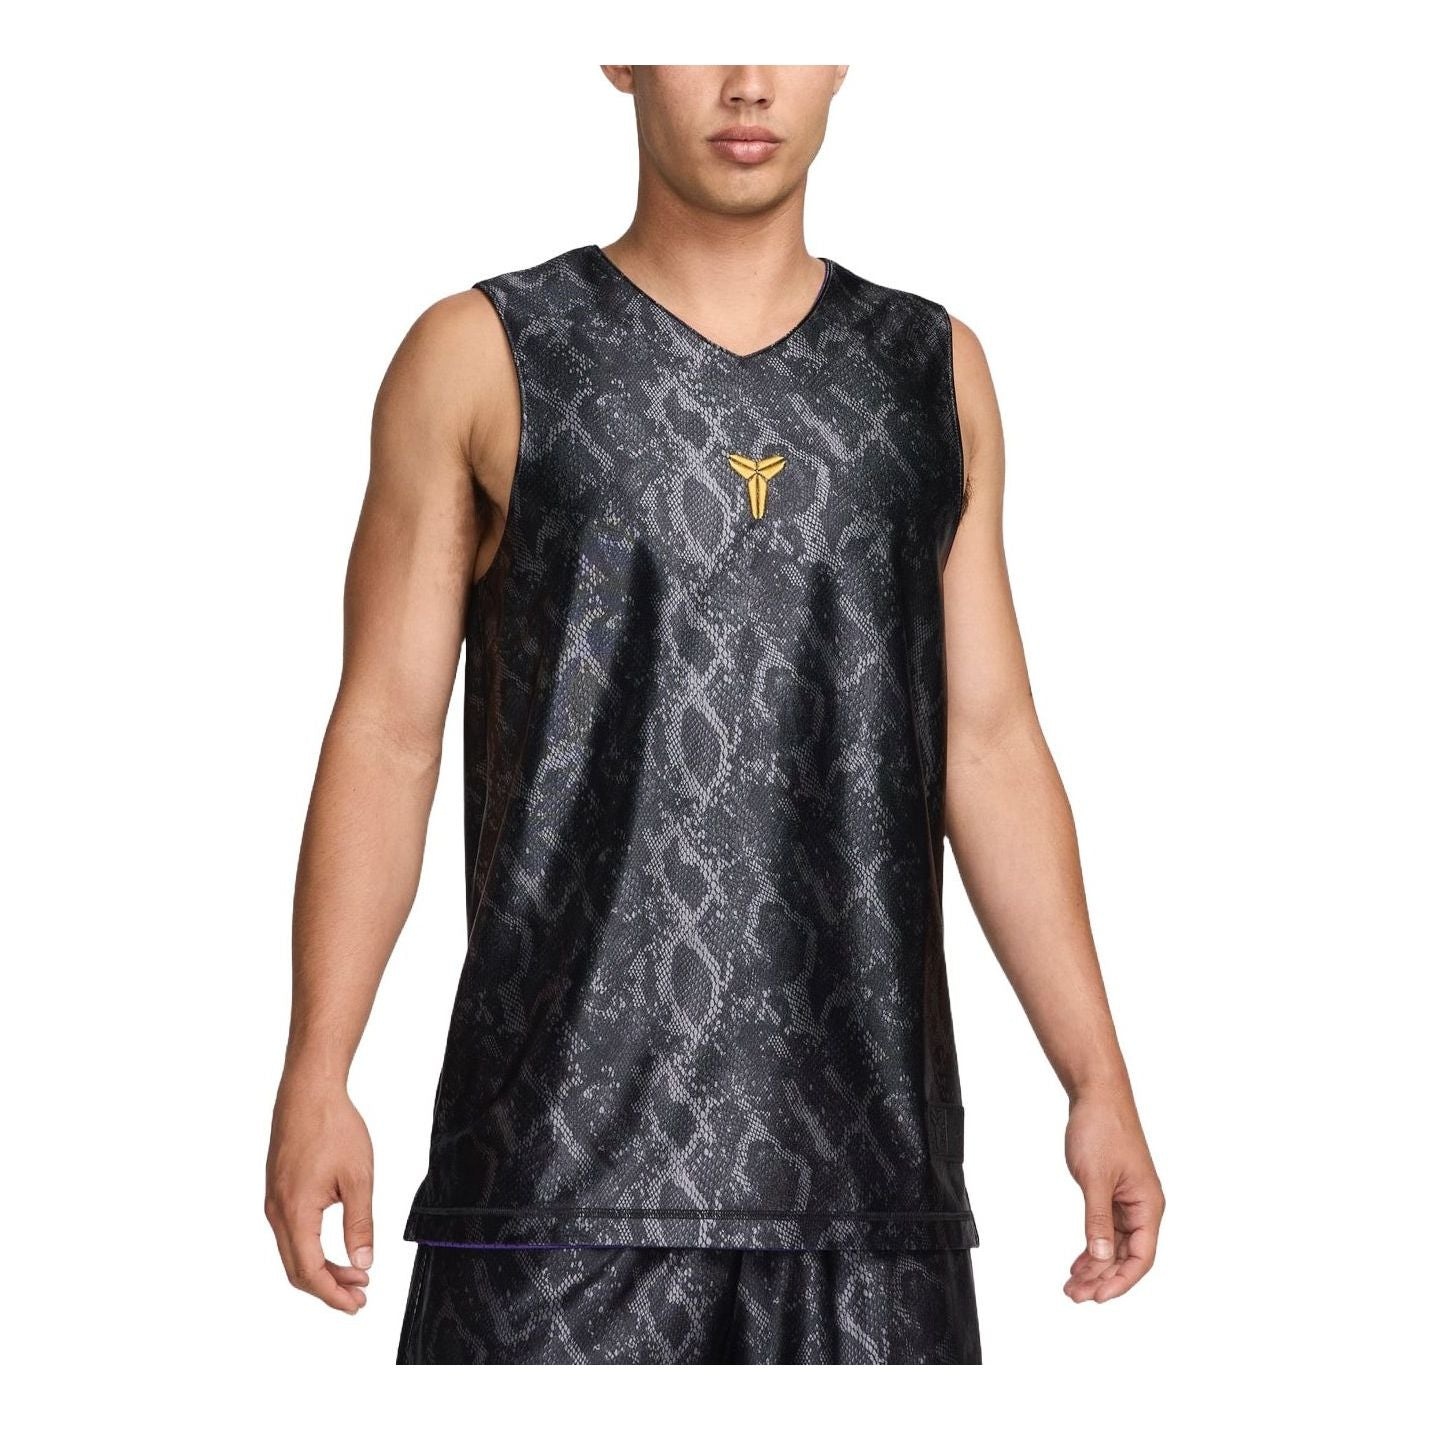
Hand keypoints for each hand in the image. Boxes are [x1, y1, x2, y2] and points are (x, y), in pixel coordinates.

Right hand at [265, 1070, 374, 1313]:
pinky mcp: (277, 1191)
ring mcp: (273, 1202)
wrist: (308, 1091)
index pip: (310, 1271)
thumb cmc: (334, 1128)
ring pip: (293, 1252)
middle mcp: (277, 1212)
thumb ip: (360, 1224)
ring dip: (322, 1269)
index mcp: (296, 1212)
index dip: (333, 1294)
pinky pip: (290, 1234)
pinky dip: (312, 1249)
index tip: (357, 1304)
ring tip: (355, 1273)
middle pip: (297, 1269)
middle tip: (360, 1295)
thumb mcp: (358, 1178)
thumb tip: (363, 1263)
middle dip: (328, 1288)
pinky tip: (336, 1248)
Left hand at [1062, 1089, 1164, 1301]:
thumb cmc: (1102, 1129)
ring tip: (1072, 1285)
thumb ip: (1098, 1219)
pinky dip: (1093, 1246)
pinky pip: (1107, 1229)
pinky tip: (1079, 1262)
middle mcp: (1142, 1207)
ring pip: (1116, 1245)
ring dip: (1095, 1266)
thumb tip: (1102, 1257)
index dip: (1120, 1281)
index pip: (1141, 1257)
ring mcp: (1128, 1200)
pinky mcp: (1114, 1192)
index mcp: (1148, 1205)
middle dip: (1102, 1278)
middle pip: (1128, 1256)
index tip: (1097, 1297)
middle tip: (1074, 1295)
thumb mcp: (1096, 1178)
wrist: (1096, 1095)